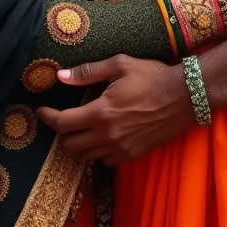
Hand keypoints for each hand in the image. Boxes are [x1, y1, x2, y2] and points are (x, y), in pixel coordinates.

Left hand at [36, 56, 193, 165]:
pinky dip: (98, 151)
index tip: (41, 111)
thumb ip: (87, 72)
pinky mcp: (133, 155)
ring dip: (80, 143)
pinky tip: (103, 137)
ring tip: (82, 127)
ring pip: (86, 155)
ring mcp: (120, 148)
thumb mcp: (120, 65)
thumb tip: (60, 76)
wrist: (185, 97)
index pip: (63, 123)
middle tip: (65, 118)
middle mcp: (107, 135)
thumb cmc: (152, 76)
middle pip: (70, 145)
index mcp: (101, 112)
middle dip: (62, 132)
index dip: (48, 117)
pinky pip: (105, 161)